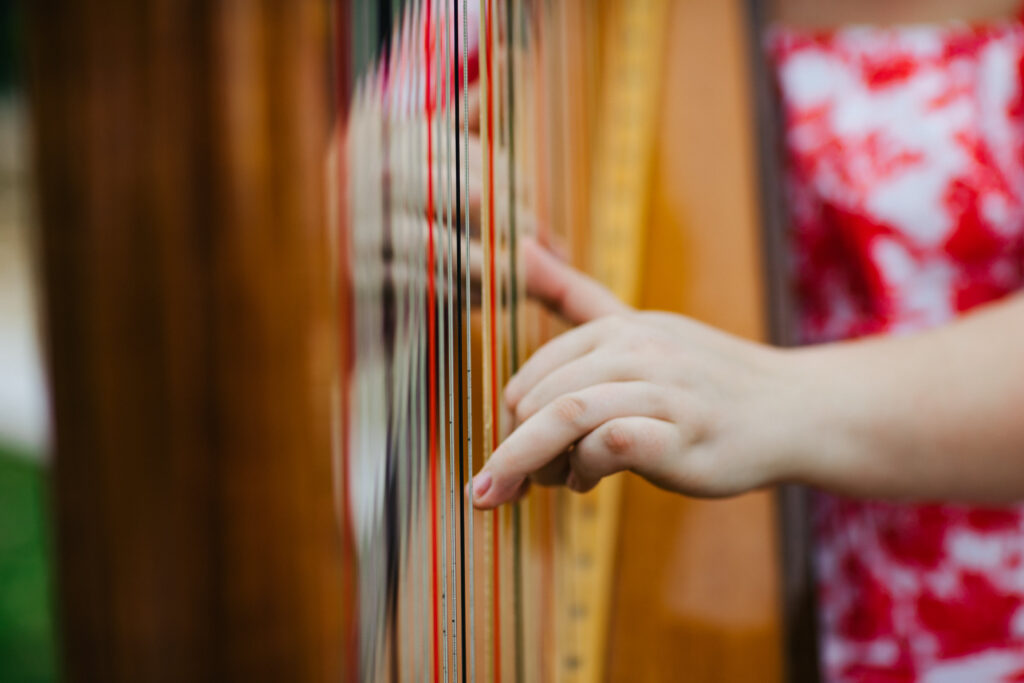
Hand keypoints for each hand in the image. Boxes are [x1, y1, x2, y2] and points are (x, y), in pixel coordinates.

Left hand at [470, 305, 808, 507]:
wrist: (793, 410)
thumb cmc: (705, 378)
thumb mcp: (636, 326)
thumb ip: (575, 295)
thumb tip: (522, 247)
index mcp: (620, 329)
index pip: (539, 372)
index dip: (516, 416)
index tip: (516, 447)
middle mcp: (640, 351)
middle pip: (545, 398)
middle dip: (517, 447)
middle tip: (517, 480)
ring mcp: (664, 392)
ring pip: (569, 417)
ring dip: (535, 459)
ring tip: (534, 486)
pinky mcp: (684, 436)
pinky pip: (614, 442)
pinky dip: (586, 466)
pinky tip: (588, 481)